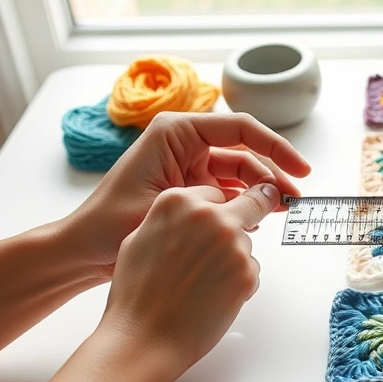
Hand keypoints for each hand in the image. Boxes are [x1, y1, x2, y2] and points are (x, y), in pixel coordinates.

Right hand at [39, 183, 278, 381]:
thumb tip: (189, 213)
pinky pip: (251, 270)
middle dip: (250, 214)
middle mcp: (209, 217)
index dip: (214, 210)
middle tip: (246, 227)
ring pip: (246, 243)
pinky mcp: (247, 273)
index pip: (215, 193)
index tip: (218, 216)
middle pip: (249, 205)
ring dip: (234, 258)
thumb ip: (172, 218)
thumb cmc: (137, 295)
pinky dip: (238, 282)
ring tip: (202, 283)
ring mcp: (232, 244)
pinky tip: (212, 296)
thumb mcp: (140, 238)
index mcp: (178, 202)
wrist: (144, 338)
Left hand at [63, 112, 310, 276]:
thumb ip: (218, 199)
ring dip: (262, 193)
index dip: (276, 147)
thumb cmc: (109, 225)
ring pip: (240, 175)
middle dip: (272, 175)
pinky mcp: (190, 191)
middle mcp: (184, 144)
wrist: (82, 252)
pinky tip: (258, 224)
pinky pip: (227, 193)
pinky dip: (245, 207)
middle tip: (295, 200)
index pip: (240, 129)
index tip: (300, 169)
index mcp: (175, 132)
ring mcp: (188, 167)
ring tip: (283, 212)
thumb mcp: (170, 204)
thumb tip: (264, 199)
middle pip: (245, 153)